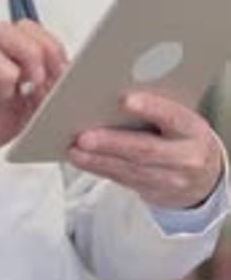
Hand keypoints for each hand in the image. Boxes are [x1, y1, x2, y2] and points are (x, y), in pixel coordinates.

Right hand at [0, 19, 65, 161]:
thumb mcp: (27, 111)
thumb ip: (44, 95)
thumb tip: (66, 87)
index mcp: (14, 58)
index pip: (39, 34)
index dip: (56, 49)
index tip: (67, 74)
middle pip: (25, 26)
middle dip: (46, 49)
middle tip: (51, 76)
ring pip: (5, 31)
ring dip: (27, 55)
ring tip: (32, 81)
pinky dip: (6, 75)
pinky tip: (7, 94)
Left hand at [66, 92, 223, 208]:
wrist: (203, 176)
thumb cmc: (183, 134)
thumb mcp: (181, 117)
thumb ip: (156, 103)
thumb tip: (117, 88)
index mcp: (192, 128)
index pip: (173, 117)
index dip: (151, 108)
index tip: (125, 100)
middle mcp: (185, 156)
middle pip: (145, 150)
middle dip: (111, 143)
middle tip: (83, 136)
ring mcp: (170, 178)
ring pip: (130, 169)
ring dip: (97, 159)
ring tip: (74, 148)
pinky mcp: (152, 191)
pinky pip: (122, 180)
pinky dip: (98, 168)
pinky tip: (80, 159)